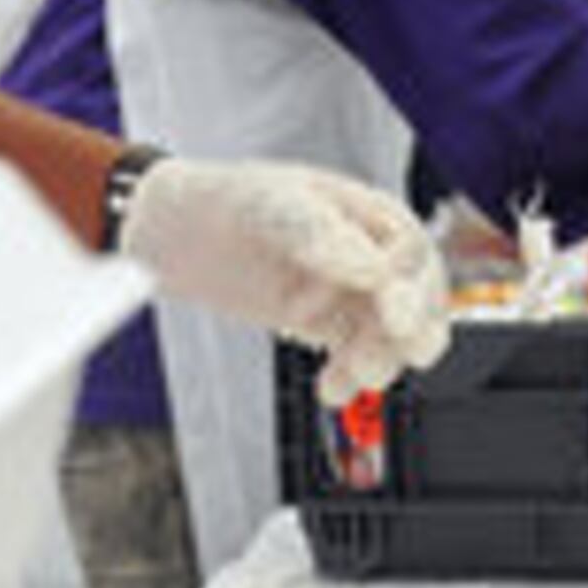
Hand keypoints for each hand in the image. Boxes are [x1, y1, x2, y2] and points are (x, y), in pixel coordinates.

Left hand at [116, 157, 450, 404]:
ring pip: (391, 333)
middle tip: (388, 357)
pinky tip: (332, 388)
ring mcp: (345, 290)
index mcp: (363, 211)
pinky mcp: (323, 323)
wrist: (171, 233)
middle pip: (416, 296)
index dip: (412, 287)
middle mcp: (365, 250)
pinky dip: (351, 376)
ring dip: (381, 359)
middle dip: (408, 332)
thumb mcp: (272, 206)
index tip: (396, 317)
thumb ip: (322, 235)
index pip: (411, 251)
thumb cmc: (224, 199)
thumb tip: (371, 268)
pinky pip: (356, 354)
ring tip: (351, 376)